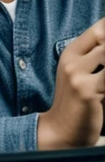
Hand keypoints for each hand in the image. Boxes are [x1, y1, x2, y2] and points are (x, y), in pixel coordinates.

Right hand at [38, 18, 104, 149]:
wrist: (61, 131)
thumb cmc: (76, 104)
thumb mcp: (79, 75)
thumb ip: (94, 59)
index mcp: (70, 53)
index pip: (98, 29)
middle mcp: (72, 60)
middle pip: (103, 37)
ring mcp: (77, 74)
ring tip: (104, 80)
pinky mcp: (86, 90)